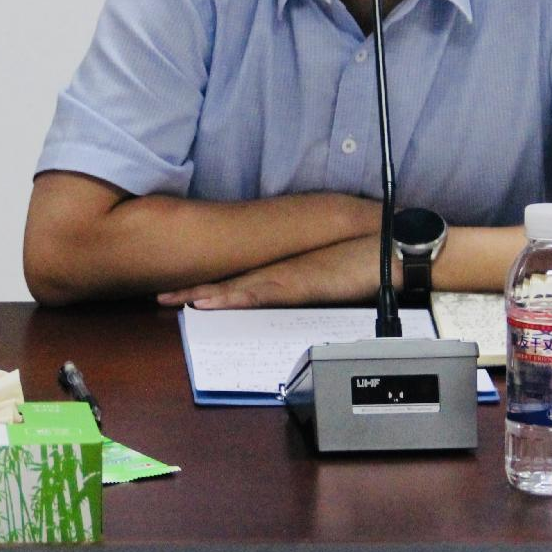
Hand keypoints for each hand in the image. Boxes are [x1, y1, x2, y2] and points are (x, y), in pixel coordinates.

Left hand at [157, 235, 391, 308]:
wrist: (390, 248)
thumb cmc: (367, 261)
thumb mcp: (331, 278)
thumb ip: (310, 285)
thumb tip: (296, 297)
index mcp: (285, 269)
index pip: (239, 279)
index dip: (208, 284)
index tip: (180, 291)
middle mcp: (280, 269)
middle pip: (228, 282)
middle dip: (193, 290)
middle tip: (160, 296)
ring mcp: (288, 274)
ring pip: (236, 288)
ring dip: (204, 295)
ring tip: (172, 301)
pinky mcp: (300, 282)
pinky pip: (262, 292)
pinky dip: (235, 298)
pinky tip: (212, 303)